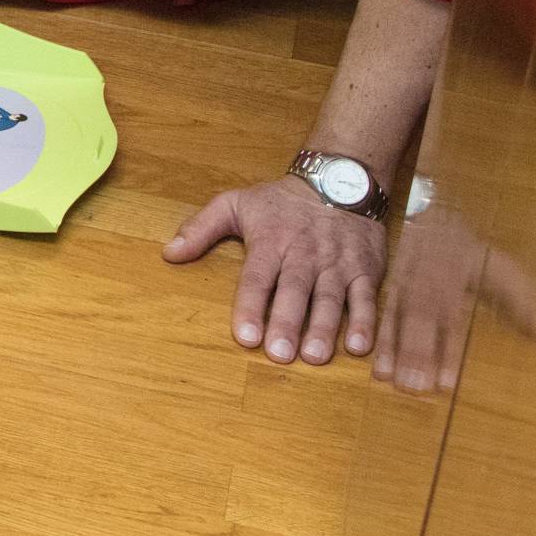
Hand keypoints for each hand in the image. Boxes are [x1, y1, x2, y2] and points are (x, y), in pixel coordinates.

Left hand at [165, 173, 386, 364]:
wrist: (339, 177)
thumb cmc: (280, 201)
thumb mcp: (235, 203)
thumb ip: (201, 228)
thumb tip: (169, 253)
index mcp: (271, 241)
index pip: (257, 277)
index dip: (250, 306)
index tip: (245, 336)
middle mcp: (304, 254)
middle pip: (293, 291)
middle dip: (286, 323)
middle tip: (278, 355)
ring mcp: (336, 263)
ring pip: (329, 298)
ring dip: (323, 328)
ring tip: (314, 357)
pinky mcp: (364, 269)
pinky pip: (366, 297)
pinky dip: (365, 322)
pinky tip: (359, 347)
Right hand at [373, 201, 535, 392]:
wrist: (433, 216)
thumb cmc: (472, 252)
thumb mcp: (501, 271)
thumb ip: (523, 304)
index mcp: (455, 275)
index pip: (451, 318)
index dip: (448, 351)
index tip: (446, 383)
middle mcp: (427, 279)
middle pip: (420, 319)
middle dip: (415, 353)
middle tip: (414, 387)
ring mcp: (406, 281)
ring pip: (397, 316)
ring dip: (391, 349)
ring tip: (388, 379)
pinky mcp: (392, 287)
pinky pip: (383, 313)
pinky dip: (379, 339)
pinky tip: (378, 365)